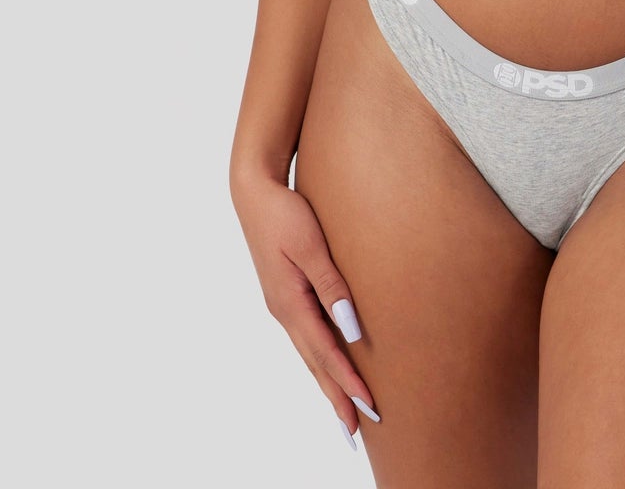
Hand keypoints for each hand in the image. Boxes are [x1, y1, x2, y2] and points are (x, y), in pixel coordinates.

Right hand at [231, 168, 380, 446]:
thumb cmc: (286, 213)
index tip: (369, 409)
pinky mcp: (287, 294)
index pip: (325, 354)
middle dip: (336, 397)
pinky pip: (307, 336)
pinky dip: (320, 358)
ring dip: (329, 382)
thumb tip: (352, 329)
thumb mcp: (311, 246)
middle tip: (356, 434)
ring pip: (310, 353)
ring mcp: (284, 304)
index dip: (348, 382)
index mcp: (290, 304)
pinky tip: (329, 364)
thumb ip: (332, 286)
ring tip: (345, 411)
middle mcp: (285, 312)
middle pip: (315, 364)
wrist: (255, 191)